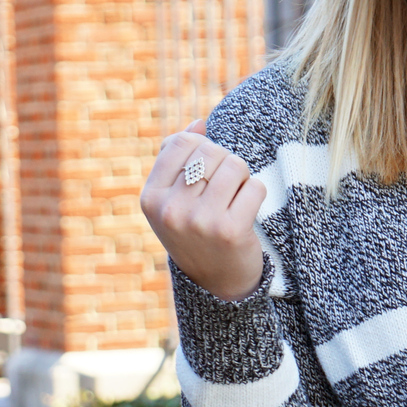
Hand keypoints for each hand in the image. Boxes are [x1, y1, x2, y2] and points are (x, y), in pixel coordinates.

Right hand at [140, 119, 266, 302]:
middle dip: (224, 164)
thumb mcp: (172, 198)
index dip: (202, 149)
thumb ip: (178, 158)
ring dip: (242, 179)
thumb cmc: (194, 231)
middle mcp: (171, 210)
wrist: (216, 283)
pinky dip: (255, 195)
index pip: (182, 143)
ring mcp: (200, 221)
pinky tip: (245, 213)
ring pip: (235, 166)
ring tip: (234, 200)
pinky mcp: (230, 231)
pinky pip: (255, 187)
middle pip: (211, 152)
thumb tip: (199, 123)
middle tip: (222, 192)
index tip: (205, 172)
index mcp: (151, 198)